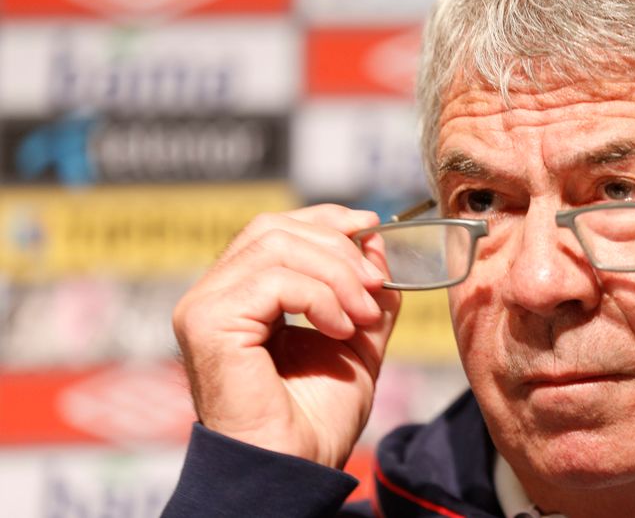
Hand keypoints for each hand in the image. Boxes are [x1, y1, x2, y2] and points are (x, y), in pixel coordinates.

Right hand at [172, 204, 399, 467]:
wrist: (295, 469)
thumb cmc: (316, 418)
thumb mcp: (356, 339)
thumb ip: (363, 292)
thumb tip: (375, 240)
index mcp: (241, 296)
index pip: (274, 228)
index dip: (325, 219)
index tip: (371, 226)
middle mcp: (214, 295)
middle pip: (275, 228)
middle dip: (338, 247)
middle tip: (377, 284)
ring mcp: (204, 307)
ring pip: (275, 246)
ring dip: (337, 274)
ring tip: (364, 314)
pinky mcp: (206, 323)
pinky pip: (273, 280)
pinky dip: (319, 296)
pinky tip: (339, 329)